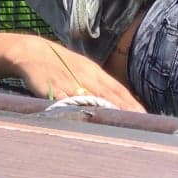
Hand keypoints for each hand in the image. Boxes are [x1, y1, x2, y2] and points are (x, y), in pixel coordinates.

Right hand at [1, 35, 144, 112]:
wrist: (32, 52)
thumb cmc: (61, 65)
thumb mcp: (83, 70)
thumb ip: (99, 86)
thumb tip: (118, 101)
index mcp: (95, 72)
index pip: (117, 89)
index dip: (131, 103)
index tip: (145, 116)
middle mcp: (86, 76)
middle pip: (109, 94)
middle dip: (124, 109)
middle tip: (139, 123)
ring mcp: (71, 82)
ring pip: (92, 98)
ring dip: (106, 110)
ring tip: (120, 124)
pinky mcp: (54, 88)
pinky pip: (68, 101)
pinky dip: (78, 109)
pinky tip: (87, 119)